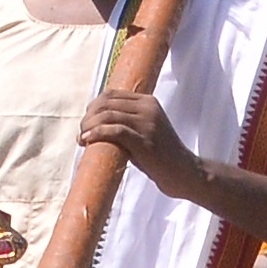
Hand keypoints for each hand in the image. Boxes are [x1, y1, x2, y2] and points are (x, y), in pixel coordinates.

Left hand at [75, 85, 197, 199]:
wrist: (185, 173)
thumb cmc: (160, 156)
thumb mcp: (144, 131)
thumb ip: (126, 122)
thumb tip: (94, 123)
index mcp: (148, 102)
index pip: (111, 94)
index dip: (93, 107)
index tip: (86, 123)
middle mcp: (148, 108)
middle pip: (106, 103)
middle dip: (88, 117)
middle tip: (82, 132)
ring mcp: (147, 123)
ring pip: (107, 115)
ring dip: (89, 126)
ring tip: (82, 139)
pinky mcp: (145, 140)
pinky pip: (115, 130)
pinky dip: (97, 134)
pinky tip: (87, 141)